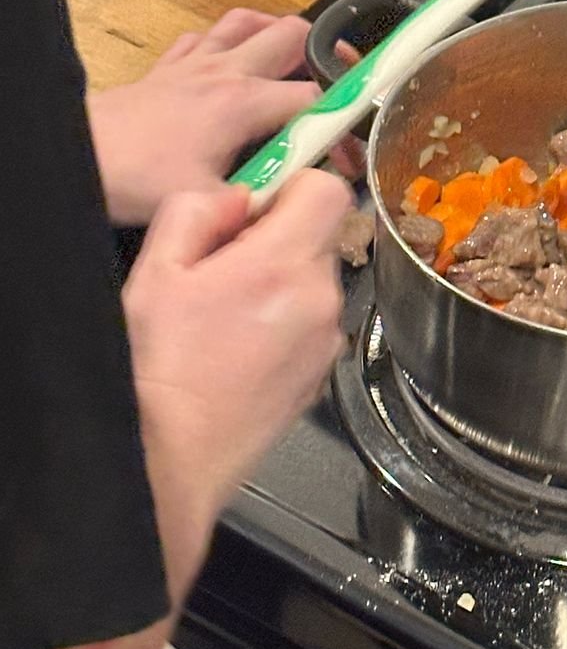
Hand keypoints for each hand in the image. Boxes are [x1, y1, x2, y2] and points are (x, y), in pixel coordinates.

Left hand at [87, 9, 354, 225]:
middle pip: (294, 32)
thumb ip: (260, 199)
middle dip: (324, 52)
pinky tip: (227, 62)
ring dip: (273, 34)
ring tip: (289, 60)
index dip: (343, 129)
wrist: (80, 153)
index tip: (348, 158)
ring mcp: (195, 62)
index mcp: (244, 102)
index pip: (317, 102)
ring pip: (249, 21)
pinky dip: (224, 42)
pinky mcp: (167, 67)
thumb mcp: (209, 198)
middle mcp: (226, 71)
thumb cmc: (136, 175)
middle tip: (334, 82)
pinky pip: (204, 36)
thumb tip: (296, 206)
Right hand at [123, 173, 348, 598]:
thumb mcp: (156, 271)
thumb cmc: (155, 369)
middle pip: (320, 236)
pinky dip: (284, 325)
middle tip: (222, 268)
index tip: (255, 207)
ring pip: (314, 283)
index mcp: (284, 263)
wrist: (166, 461)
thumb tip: (238, 196)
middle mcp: (320, 299)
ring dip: (280, 285)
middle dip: (277, 238)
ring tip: (223, 318)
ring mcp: (326, 342)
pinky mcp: (321, 376)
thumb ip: (198, 211)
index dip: (293, 187)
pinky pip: (311, 325)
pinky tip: (237, 352)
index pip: (330, 190)